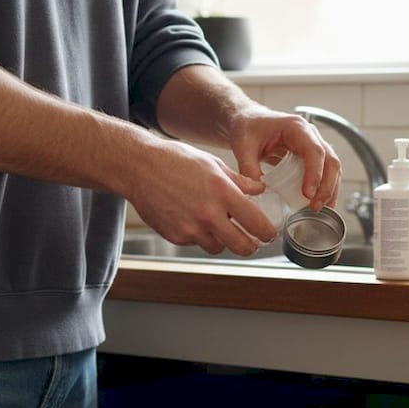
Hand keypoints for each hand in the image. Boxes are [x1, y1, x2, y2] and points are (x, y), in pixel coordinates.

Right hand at [124, 138, 278, 256]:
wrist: (139, 167)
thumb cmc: (176, 160)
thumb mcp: (213, 164)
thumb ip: (239, 181)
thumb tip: (260, 190)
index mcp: (222, 192)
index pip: (256, 223)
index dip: (267, 232)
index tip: (269, 234)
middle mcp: (208, 213)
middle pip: (241, 246)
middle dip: (250, 246)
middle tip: (252, 242)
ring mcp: (190, 228)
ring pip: (218, 247)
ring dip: (222, 240)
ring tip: (218, 225)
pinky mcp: (175, 236)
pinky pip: (196, 242)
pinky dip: (199, 235)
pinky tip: (192, 218)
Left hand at [226, 108, 341, 211]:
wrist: (249, 121)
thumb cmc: (248, 127)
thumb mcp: (243, 146)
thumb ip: (248, 168)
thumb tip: (258, 191)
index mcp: (296, 128)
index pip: (314, 151)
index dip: (314, 173)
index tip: (308, 194)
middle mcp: (310, 135)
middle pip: (330, 161)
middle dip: (326, 186)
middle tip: (315, 206)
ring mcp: (313, 145)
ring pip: (332, 168)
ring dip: (329, 190)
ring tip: (317, 209)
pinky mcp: (311, 157)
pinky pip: (325, 172)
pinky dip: (324, 189)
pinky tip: (318, 203)